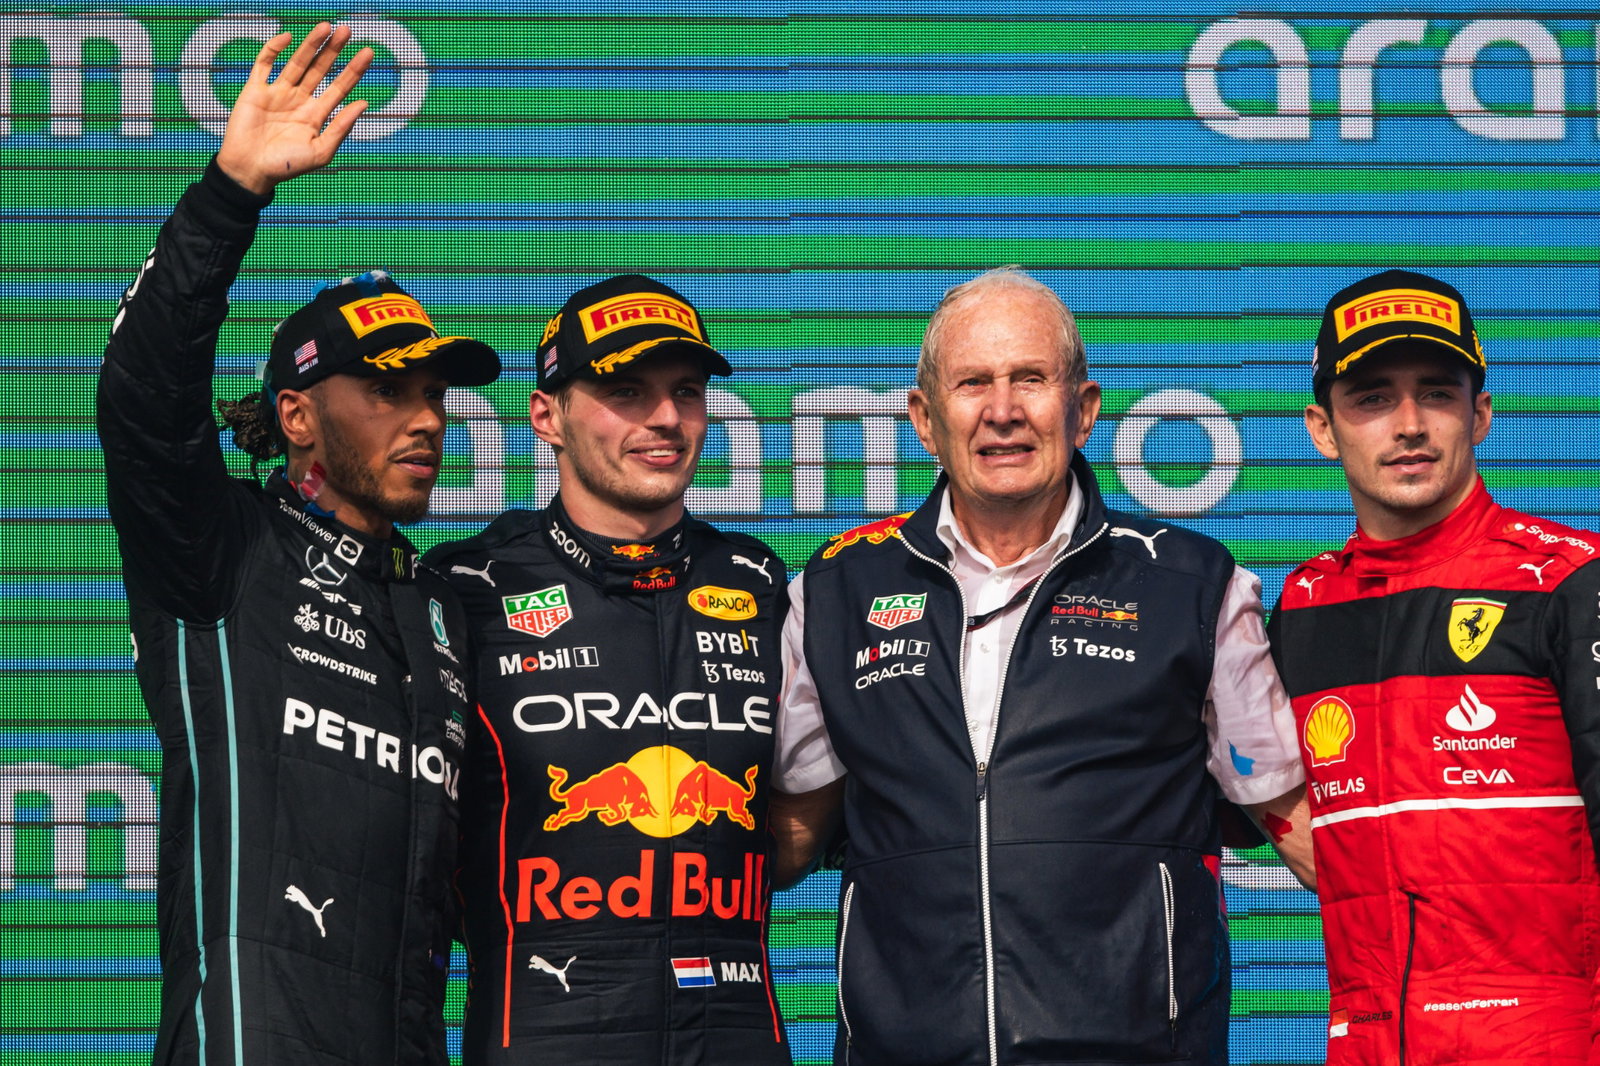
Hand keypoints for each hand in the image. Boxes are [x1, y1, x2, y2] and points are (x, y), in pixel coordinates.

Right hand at [216, 23, 373, 194]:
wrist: (250, 171)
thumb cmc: (286, 166)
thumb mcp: (321, 151)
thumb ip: (342, 127)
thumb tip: (364, 103)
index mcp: (316, 115)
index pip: (339, 87)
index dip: (353, 70)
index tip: (368, 52)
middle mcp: (299, 100)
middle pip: (321, 69)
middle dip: (334, 50)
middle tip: (347, 30)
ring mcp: (278, 93)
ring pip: (298, 63)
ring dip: (311, 44)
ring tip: (327, 27)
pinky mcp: (255, 90)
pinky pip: (264, 64)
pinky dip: (274, 49)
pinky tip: (288, 37)